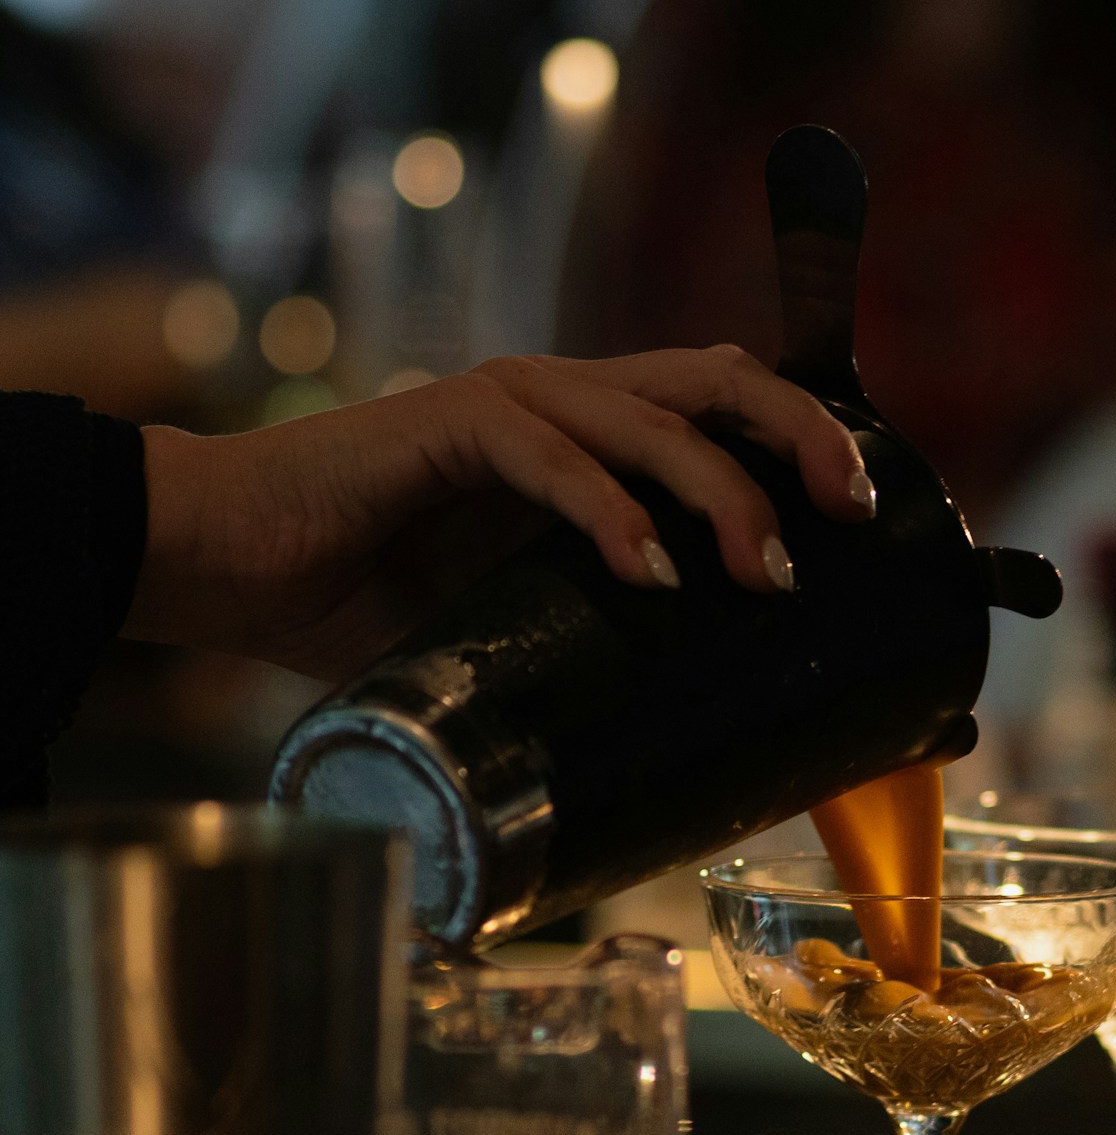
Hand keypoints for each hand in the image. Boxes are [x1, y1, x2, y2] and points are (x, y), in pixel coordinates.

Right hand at [130, 347, 876, 678]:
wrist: (230, 565)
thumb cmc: (369, 605)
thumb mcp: (519, 634)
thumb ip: (601, 654)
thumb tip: (712, 754)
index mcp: (593, 435)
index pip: (724, 404)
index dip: (807, 435)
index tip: (867, 512)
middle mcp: (563, 399)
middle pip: (718, 380)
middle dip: (802, 435)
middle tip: (848, 510)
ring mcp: (508, 404)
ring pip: (652, 416)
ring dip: (721, 492)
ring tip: (764, 572)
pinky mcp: (446, 424)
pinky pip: (550, 456)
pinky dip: (611, 513)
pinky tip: (651, 574)